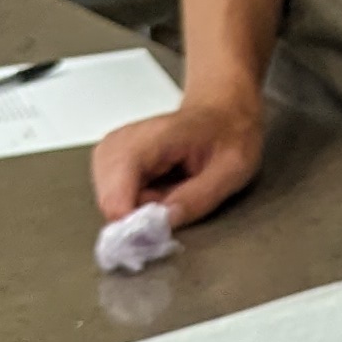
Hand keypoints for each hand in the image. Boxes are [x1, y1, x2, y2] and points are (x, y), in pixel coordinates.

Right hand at [92, 94, 264, 226]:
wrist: (221, 113)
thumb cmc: (228, 136)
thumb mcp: (232, 169)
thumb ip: (199, 198)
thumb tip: (164, 222)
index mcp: (151, 139)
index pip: (116, 192)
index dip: (134, 220)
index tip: (161, 228)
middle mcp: (119, 143)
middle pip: (110, 204)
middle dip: (141, 214)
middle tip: (176, 198)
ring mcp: (110, 151)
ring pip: (110, 204)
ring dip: (141, 208)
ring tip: (171, 188)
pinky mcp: (109, 162)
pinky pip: (114, 199)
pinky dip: (137, 202)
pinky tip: (159, 186)